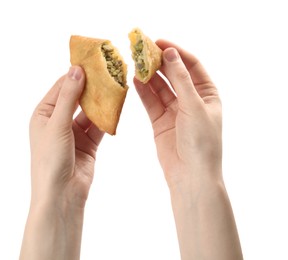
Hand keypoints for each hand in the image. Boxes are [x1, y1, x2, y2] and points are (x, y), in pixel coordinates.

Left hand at [20, 66, 103, 259]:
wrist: (62, 194)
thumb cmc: (51, 159)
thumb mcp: (57, 124)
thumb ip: (69, 97)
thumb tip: (76, 69)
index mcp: (44, 114)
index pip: (62, 87)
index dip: (76, 74)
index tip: (93, 62)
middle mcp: (58, 121)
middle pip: (78, 98)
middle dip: (92, 87)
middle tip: (109, 72)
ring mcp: (75, 132)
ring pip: (91, 112)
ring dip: (102, 102)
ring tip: (117, 87)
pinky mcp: (89, 143)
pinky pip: (99, 126)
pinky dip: (107, 119)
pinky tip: (117, 109)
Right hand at [134, 39, 221, 187]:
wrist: (190, 175)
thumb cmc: (201, 142)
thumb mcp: (193, 106)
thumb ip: (181, 79)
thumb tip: (171, 54)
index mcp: (207, 94)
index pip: (191, 66)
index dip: (176, 52)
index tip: (159, 42)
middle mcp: (191, 100)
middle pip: (174, 74)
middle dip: (160, 62)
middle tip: (143, 50)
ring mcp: (175, 111)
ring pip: (160, 88)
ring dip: (149, 76)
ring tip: (136, 63)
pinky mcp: (160, 121)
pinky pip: (151, 102)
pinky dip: (143, 92)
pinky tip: (135, 80)